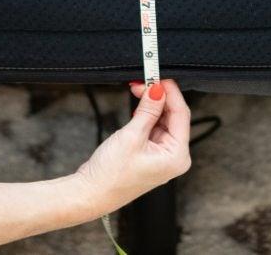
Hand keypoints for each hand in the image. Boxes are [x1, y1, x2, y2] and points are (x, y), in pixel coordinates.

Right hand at [75, 80, 190, 214]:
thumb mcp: (132, 135)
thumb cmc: (110, 174)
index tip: (158, 76)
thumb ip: (148, 110)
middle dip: (158, 97)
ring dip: (151, 104)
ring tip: (137, 89)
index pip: (181, 114)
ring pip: (163, 120)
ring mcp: (162, 156)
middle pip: (173, 116)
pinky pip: (154, 128)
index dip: (170, 92)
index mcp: (177, 156)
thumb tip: (158, 89)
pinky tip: (137, 107)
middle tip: (143, 81)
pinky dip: (146, 115)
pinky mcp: (151, 154)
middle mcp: (174, 157)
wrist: (89, 194)